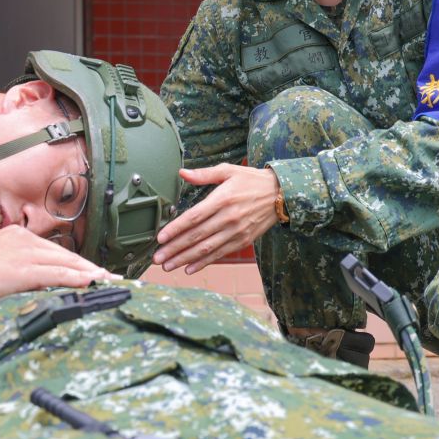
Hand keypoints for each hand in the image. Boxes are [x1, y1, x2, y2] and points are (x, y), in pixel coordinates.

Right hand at [0, 226, 113, 306]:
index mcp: (18, 237)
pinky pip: (57, 273)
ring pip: (66, 263)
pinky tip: (92, 282)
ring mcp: (25, 253)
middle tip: (113, 277)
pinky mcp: (23, 269)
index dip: (77, 263)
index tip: (94, 272)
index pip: (55, 252)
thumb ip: (17, 272)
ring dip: (91, 274)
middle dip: (91, 268)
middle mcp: (25, 240)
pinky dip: (77, 278)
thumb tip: (38, 286)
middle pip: (66, 255)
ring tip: (110, 282)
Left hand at [154, 164, 280, 273]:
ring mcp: (236, 231)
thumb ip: (204, 174)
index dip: (176, 228)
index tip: (160, 238)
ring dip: (185, 259)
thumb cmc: (251, 180)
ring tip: (168, 265)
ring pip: (206, 248)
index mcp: (222, 199)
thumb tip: (182, 173)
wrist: (281, 194)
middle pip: (197, 236)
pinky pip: (220, 254)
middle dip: (175, 248)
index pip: (194, 217)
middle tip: (157, 258)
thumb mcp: (229, 171)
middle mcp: (228, 218)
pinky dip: (204, 262)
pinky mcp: (243, 240)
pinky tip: (189, 268)